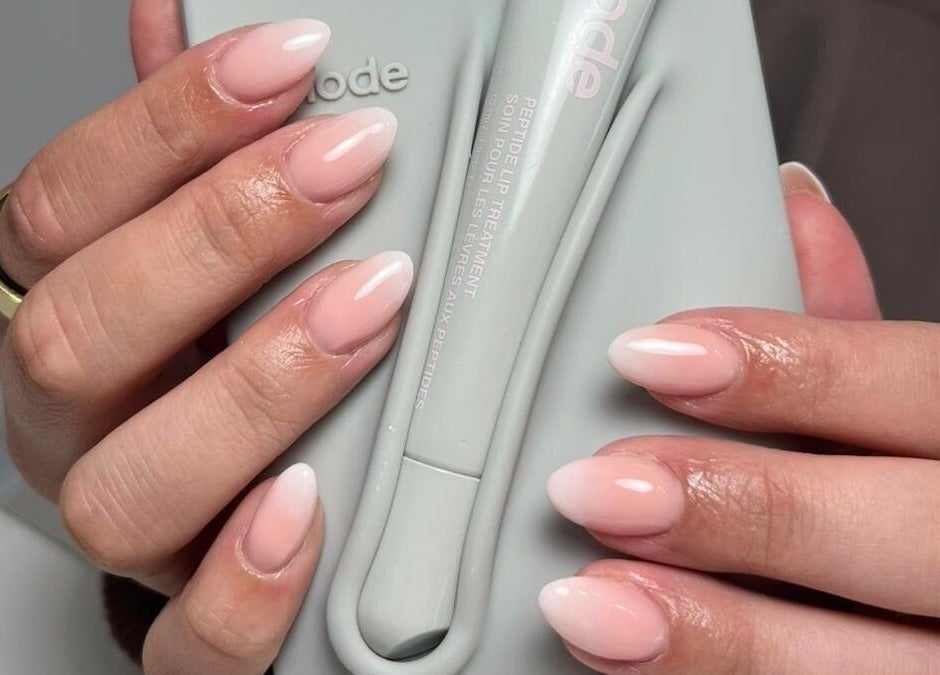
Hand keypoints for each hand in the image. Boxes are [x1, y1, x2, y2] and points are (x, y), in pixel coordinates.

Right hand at [1, 4, 409, 672]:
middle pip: (81, 334)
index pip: (64, 207)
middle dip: (221, 236)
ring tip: (372, 305)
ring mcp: (132, 531)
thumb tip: (179, 7)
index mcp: (66, 322)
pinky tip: (313, 502)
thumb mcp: (195, 246)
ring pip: (129, 488)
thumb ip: (185, 148)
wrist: (224, 508)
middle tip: (351, 166)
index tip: (293, 61)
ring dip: (254, 386)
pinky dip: (247, 583)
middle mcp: (76, 430)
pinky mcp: (188, 622)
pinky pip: (189, 642)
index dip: (169, 123)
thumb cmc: (214, 355)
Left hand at [540, 165, 939, 673]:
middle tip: (597, 487)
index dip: (787, 368)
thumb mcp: (911, 398)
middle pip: (903, 532)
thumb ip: (850, 327)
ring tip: (590, 604)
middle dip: (743, 509)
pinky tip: (631, 667)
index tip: (648, 354)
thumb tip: (789, 210)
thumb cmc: (923, 475)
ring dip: (721, 634)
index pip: (922, 388)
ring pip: (872, 666)